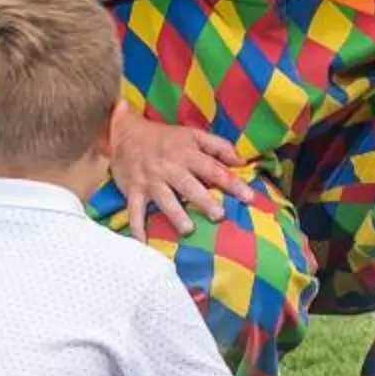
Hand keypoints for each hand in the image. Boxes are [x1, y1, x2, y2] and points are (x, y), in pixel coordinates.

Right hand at [112, 114, 249, 241]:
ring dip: (176, 214)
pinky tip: (143, 242)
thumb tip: (242, 161)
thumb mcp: (193, 134)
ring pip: (164, 199)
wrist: (125, 133)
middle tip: (219, 215)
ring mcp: (151, 180)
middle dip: (204, 201)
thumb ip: (219, 146)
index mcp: (187, 154)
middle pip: (189, 185)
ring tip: (188, 230)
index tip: (249, 197)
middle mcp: (169, 167)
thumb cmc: (165, 138)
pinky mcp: (134, 191)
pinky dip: (137, 227)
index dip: (232, 183)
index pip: (213, 169)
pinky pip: (134, 210)